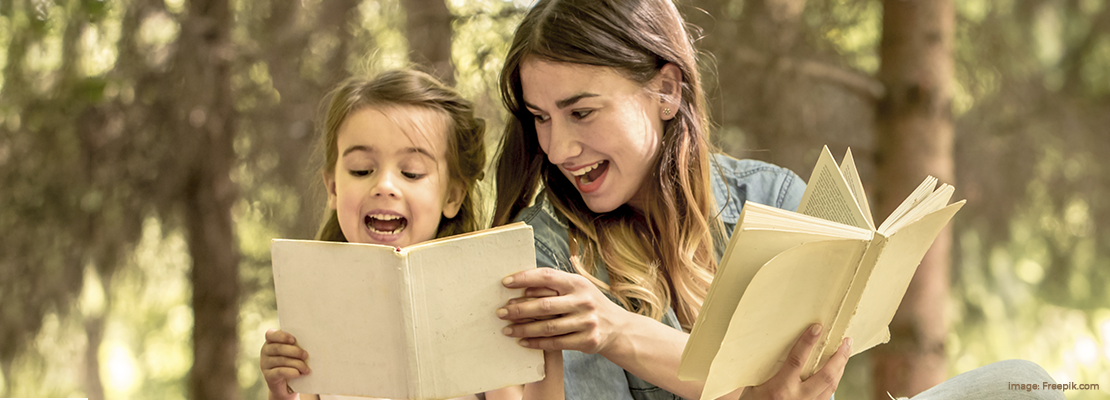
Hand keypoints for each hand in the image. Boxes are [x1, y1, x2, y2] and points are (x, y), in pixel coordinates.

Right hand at [260, 329, 310, 399]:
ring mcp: (265, 364)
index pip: (271, 335)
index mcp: (271, 342)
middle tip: (306, 355)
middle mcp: (265, 351)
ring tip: (306, 369)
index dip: (282, 336)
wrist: (287, 385)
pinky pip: (280, 372)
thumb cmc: (293, 363)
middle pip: (278, 348)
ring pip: (281, 360)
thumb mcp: (294, 352)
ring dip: (297, 364)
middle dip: (294, 351)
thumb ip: (296, 345)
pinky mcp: (268, 376)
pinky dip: (291, 372)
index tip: (294, 340)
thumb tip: (311, 343)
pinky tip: (299, 374)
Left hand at [497, 266, 631, 354]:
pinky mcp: (586, 341)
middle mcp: (584, 301)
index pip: (547, 276)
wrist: (617, 327)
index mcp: (578, 283)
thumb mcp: (577, 287)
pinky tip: (522, 341)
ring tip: (507, 329)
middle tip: (500, 312)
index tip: (505, 283)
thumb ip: (554, 284)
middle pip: (544, 305)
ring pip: (547, 327)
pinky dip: (536, 343)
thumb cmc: (587, 303)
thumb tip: (522, 284)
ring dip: (523, 328)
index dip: (525, 278)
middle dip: (519, 309)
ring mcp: (586, 322)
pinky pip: (555, 343)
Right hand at [739, 324, 850, 399]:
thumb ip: (765, 370)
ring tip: (845, 352)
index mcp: (779, 388)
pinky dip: (834, 380)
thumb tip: (769, 347)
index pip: (796, 361)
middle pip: (826, 376)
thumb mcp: (753, 386)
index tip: (817, 328)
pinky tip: (836, 371)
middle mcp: (797, 398)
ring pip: (831, 386)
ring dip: (841, 368)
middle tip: (846, 341)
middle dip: (839, 357)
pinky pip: (827, 394)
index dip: (807, 343)